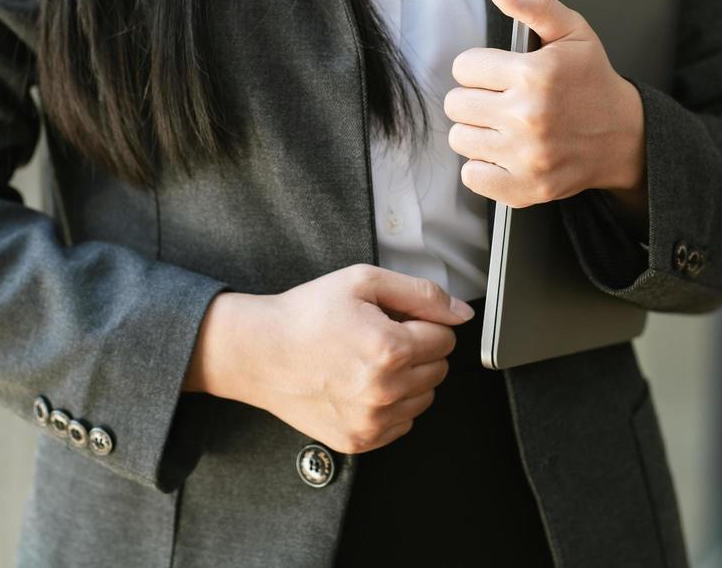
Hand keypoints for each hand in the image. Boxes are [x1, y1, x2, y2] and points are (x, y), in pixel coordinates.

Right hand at [182, 264, 473, 453]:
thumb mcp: (363, 282)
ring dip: (408, 378)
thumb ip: (421, 294)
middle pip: (440, 369)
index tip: (394, 319)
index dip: (422, 322)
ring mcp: (372, 421)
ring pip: (425, 398)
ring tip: (368, 361)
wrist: (260, 353)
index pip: (446, 337)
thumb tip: (462, 314)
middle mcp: (385, 391)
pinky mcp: (360, 440)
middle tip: (379, 337)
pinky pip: (403, 423)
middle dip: (419, 349)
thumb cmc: (308, 314)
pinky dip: (392, 404)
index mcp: (390, 349)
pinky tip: (361, 384)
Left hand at [444, 0, 645, 209]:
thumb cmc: (593, 81)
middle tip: (502, 100)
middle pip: (456, 104)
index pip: (464, 67)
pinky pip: (472, 177)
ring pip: (460, 139)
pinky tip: (505, 152)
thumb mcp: (573, 32)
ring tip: (505, 126)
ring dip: (478, 131)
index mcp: (535, 74)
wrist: (625, 136)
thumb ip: (535, 6)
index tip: (500, 74)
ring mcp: (527, 156)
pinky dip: (483, 167)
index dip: (480, 68)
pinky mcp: (526, 187)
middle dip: (476, 98)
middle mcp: (528, 117)